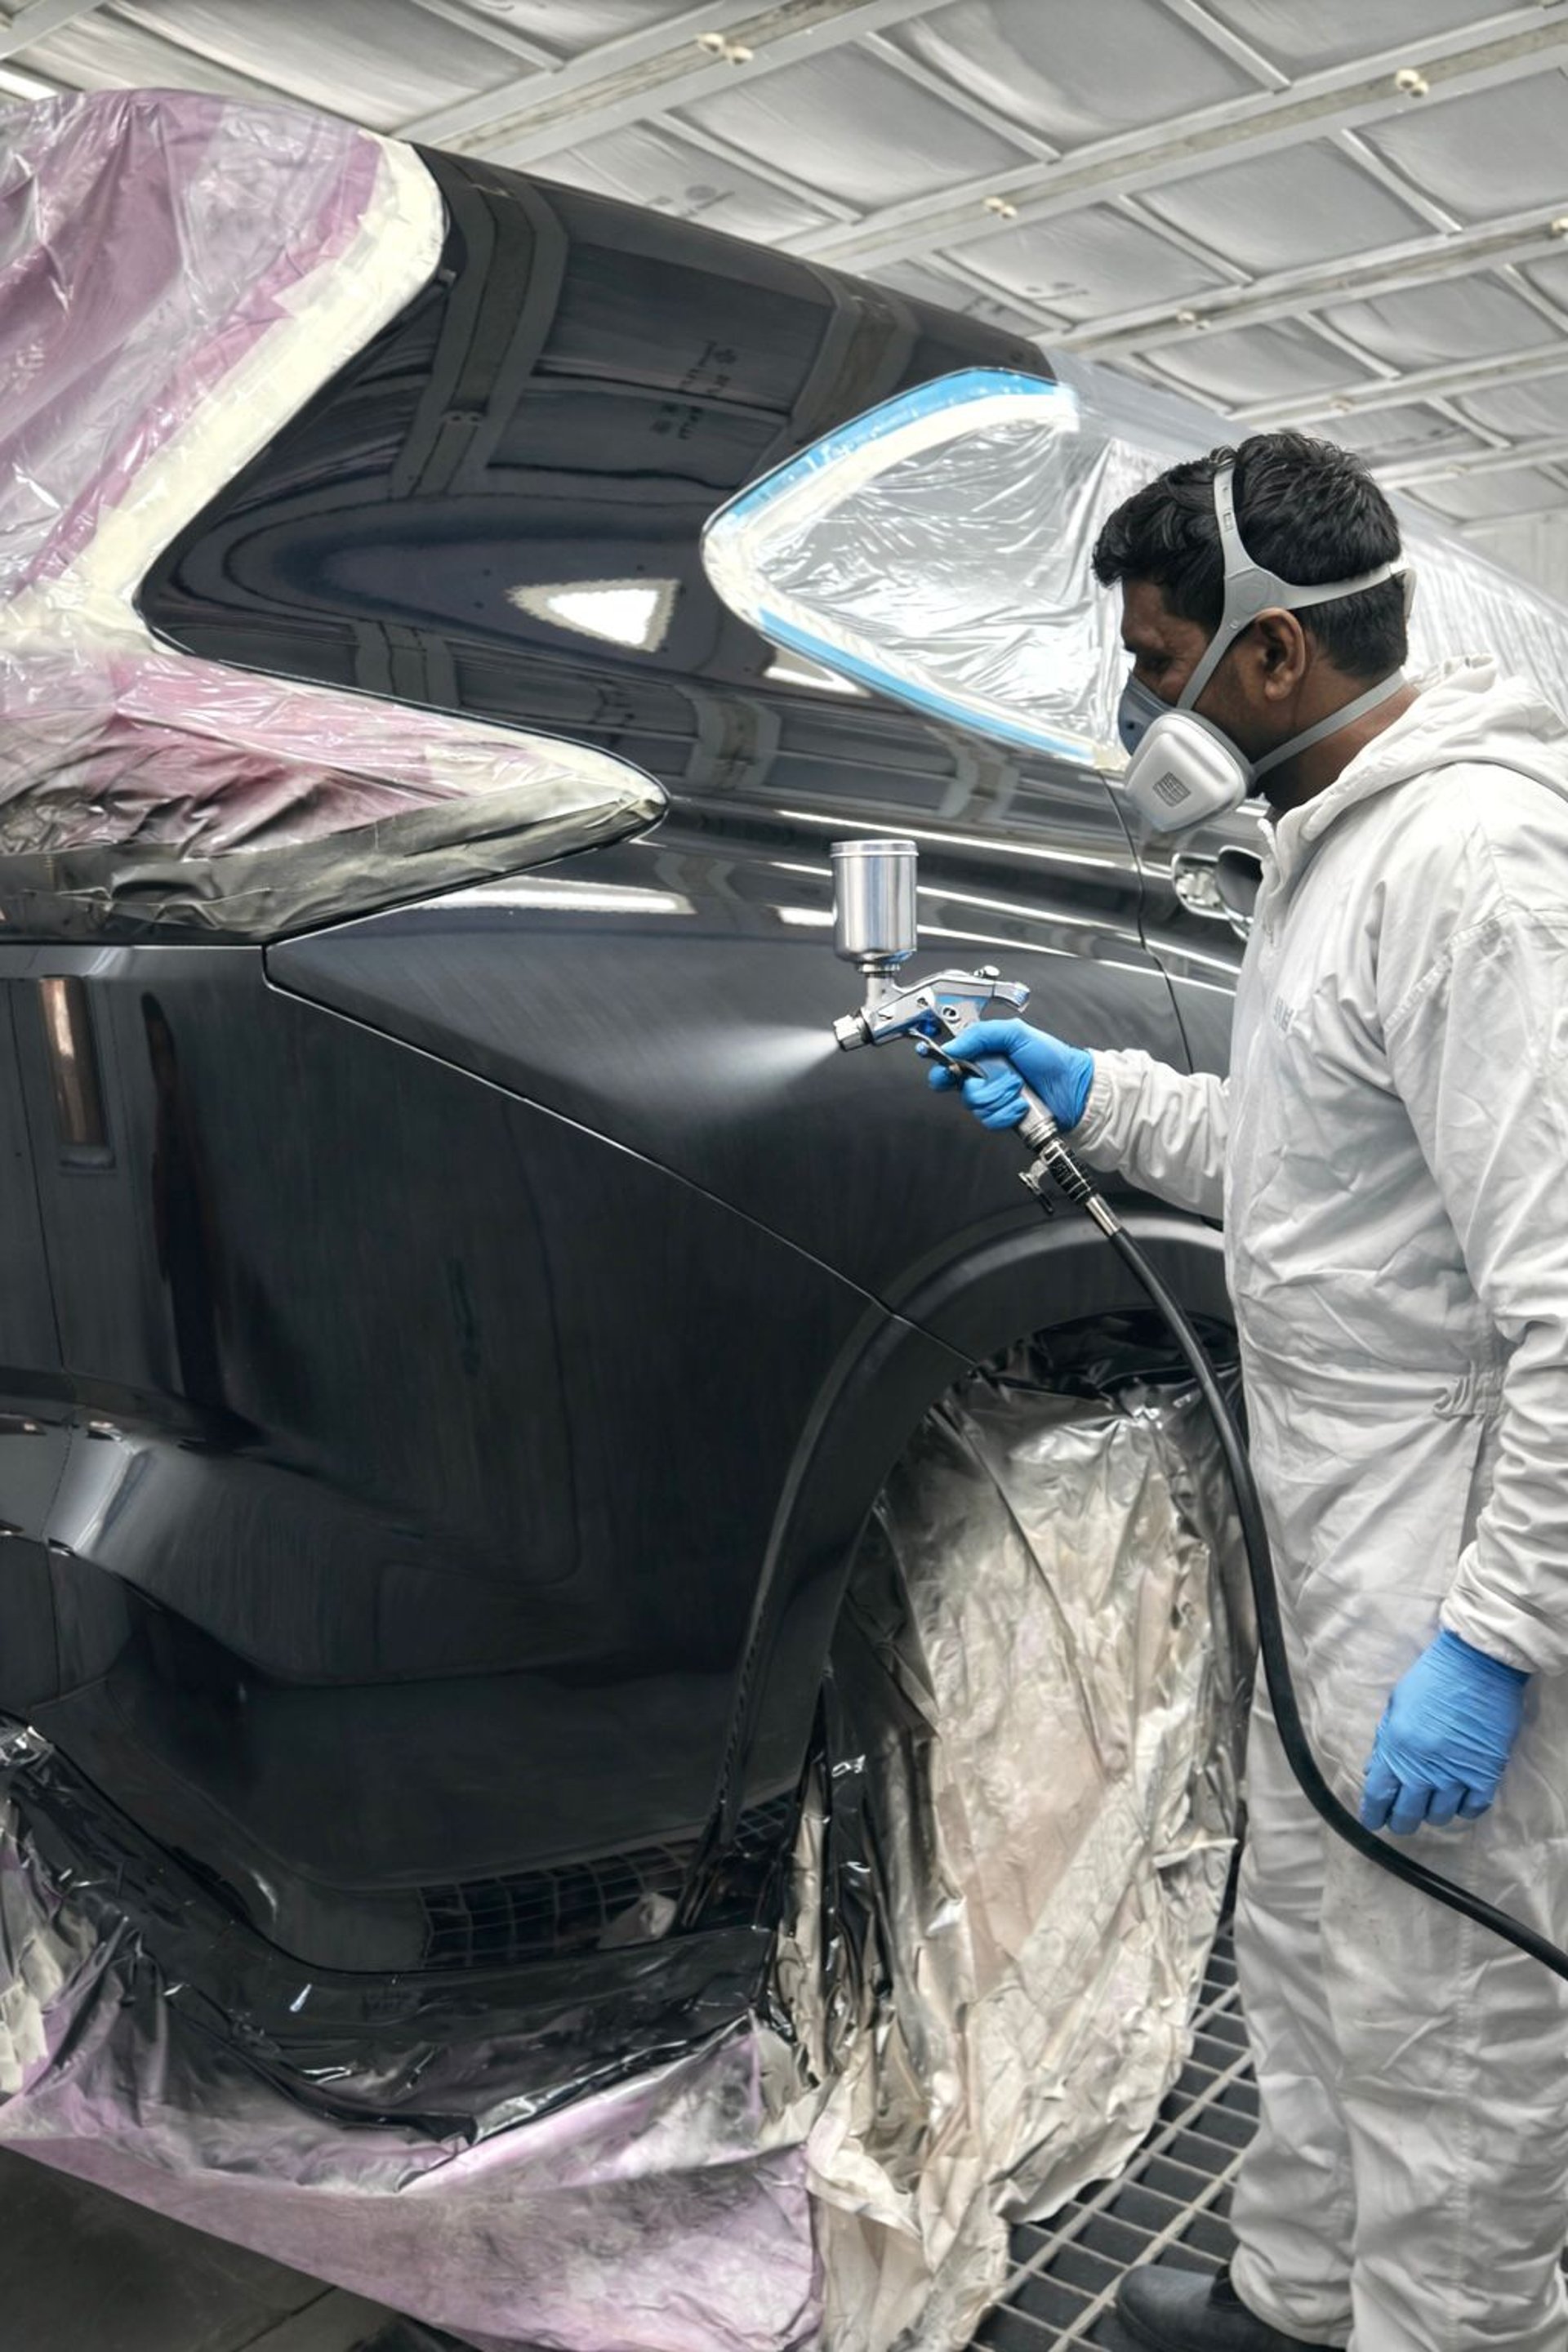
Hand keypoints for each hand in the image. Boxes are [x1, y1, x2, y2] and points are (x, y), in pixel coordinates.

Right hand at [920, 1018, 1093, 1131]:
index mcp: (983, 1054)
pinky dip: (1008, 1113)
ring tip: (1020, 1088)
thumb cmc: (1051, 1058)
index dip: (941, 1068)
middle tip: (1004, 1076)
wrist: (1074, 1088)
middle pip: (960, 1088)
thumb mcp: (1016, 1033)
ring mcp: (993, 1099)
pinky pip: (990, 1120)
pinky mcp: (1002, 1118)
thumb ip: (981, 1034)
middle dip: (983, 1084)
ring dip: (1001, 1097)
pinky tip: (1022, 1106)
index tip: (946, 1072)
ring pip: (976, 1106)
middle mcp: (984, 1077)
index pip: (949, 1062)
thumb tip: (952, 1046)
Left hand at [1360, 1629, 1527, 1836]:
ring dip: (1432, 1812)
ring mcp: (1456, 1775)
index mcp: (1396, 1749)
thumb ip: (1384, 1742)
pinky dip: (1463, 1808)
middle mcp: (1424, 1769)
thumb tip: (1373, 1772)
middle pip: (1408, 1816)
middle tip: (1402, 1817)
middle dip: (1401, 1821)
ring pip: (1440, 1817)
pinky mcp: (1486, 1775)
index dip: (1373, 1816)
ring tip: (1432, 1799)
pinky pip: (1472, 1810)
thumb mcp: (1395, 1705)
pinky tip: (1459, 1797)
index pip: (1378, 1798)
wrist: (1477, 1665)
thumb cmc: (1430, 1679)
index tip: (1373, 1822)